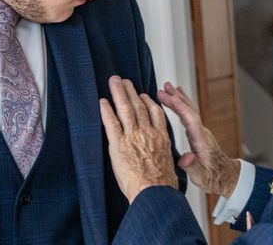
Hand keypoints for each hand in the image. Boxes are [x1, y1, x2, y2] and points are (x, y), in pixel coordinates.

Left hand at [99, 76, 178, 202]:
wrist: (154, 192)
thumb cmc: (162, 185)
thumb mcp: (170, 165)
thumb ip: (164, 154)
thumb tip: (162, 157)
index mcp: (161, 137)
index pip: (155, 113)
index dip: (148, 102)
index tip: (144, 95)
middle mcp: (148, 133)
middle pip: (139, 106)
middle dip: (131, 91)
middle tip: (124, 80)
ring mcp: (133, 137)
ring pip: (126, 109)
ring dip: (119, 93)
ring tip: (114, 81)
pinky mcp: (119, 144)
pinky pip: (111, 123)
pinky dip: (106, 111)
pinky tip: (102, 101)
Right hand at [158, 82, 239, 196]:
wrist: (226, 178)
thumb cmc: (214, 178)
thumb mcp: (202, 178)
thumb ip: (193, 167)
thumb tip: (185, 157)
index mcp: (201, 141)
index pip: (190, 118)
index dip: (179, 106)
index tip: (167, 97)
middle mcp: (202, 132)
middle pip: (189, 110)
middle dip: (176, 98)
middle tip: (163, 87)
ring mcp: (200, 131)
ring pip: (190, 109)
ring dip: (178, 97)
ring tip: (167, 86)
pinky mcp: (198, 132)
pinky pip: (189, 114)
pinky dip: (182, 104)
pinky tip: (177, 97)